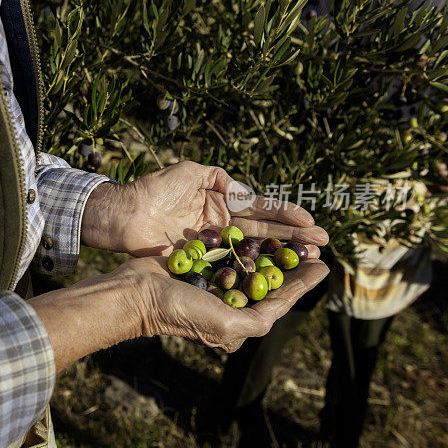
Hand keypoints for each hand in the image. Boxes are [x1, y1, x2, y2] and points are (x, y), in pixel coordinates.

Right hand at [29, 254, 329, 370]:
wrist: (135, 293)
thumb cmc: (179, 312)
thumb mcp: (225, 324)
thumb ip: (258, 320)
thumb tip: (284, 309)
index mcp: (236, 321)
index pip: (278, 301)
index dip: (301, 284)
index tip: (323, 266)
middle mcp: (228, 304)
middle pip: (268, 281)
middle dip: (291, 264)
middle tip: (312, 245)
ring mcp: (213, 283)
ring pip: (251, 263)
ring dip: (271, 250)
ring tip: (292, 234)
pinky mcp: (199, 265)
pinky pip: (229, 252)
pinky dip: (245, 242)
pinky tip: (258, 229)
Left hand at [82, 160, 328, 256]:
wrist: (124, 214)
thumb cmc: (154, 189)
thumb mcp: (190, 172)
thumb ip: (220, 178)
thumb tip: (246, 192)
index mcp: (222, 201)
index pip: (260, 207)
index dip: (285, 214)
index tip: (310, 221)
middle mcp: (222, 224)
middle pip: (264, 231)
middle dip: (293, 236)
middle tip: (323, 244)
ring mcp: (213, 245)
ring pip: (253, 250)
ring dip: (281, 254)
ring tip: (309, 258)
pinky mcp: (201, 261)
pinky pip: (231, 265)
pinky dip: (252, 270)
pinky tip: (274, 275)